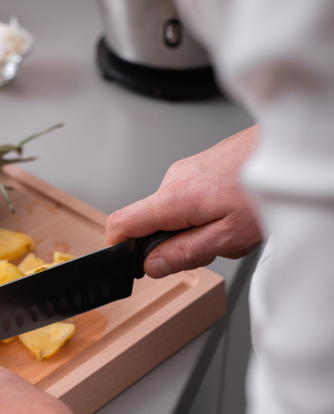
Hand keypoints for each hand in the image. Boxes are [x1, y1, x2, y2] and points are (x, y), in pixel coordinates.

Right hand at [105, 125, 262, 276]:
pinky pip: (193, 199)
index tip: (130, 264)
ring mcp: (187, 169)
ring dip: (200, 228)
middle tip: (215, 246)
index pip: (122, 222)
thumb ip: (184, 253)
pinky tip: (237, 210)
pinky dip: (211, 212)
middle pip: (154, 223)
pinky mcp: (201, 166)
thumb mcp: (228, 237)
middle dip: (178, 243)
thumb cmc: (268, 188)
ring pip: (177, 213)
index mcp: (175, 197)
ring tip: (235, 225)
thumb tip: (152, 265)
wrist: (293, 148)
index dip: (120, 248)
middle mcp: (174, 178)